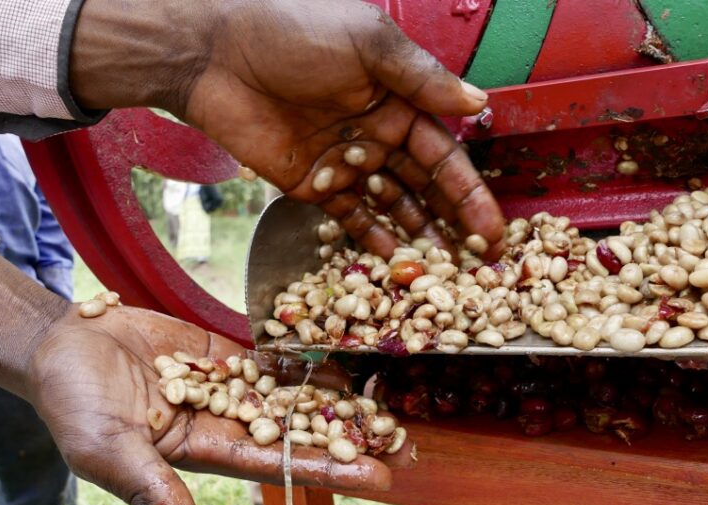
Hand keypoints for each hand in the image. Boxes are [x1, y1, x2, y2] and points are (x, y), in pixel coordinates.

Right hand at [0, 252, 412, 504]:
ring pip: (291, 390)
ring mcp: (227, 382)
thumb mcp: (107, 452)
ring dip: (338, 395)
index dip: (329, 469)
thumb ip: (151, 493)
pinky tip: (345, 350)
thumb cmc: (72, 404)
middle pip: (298, 429)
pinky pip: (268, 351)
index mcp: (203, 452)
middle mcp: (225, 420)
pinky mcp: (221, 347)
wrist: (59, 343)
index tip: (379, 476)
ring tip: (391, 396)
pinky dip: (303, 352)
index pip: (278, 464)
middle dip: (350, 436)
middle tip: (408, 441)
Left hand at [70, 0, 504, 258]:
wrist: (214, 50)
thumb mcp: (367, 42)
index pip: (445, 157)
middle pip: (425, 189)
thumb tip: (478, 102)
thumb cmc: (292, 27)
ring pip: (391, 207)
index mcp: (399, 101)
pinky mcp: (309, 184)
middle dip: (452, 225)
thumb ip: (420, 78)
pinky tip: (391, 262)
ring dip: (416, 236)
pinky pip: (347, 217)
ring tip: (439, 274)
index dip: (470, 195)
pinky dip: (368, 239)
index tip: (493, 232)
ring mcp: (344, 162)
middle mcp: (378, 134)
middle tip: (477, 265)